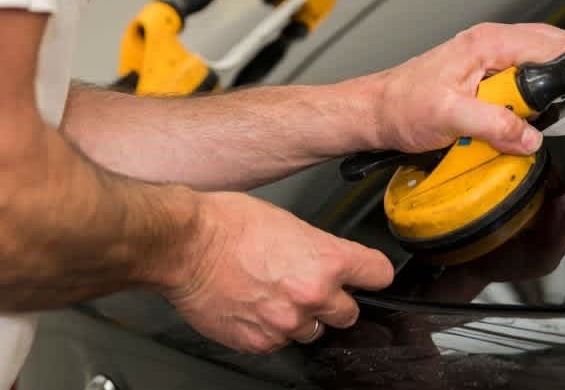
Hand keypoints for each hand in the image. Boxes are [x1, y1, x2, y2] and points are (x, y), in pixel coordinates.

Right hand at [161, 192, 392, 353]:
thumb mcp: (291, 223)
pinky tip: (256, 306)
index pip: (378, 274)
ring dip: (303, 317)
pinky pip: (279, 342)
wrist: (186, 245)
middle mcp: (313, 294)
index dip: (372, 273)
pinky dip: (271, 329)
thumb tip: (329, 261)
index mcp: (327, 260)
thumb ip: (318, 248)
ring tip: (276, 294)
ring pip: (313, 331)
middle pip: (350, 312)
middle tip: (313, 287)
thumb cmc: (229, 224)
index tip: (368, 274)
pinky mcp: (260, 342)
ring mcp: (286, 322)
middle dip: (336, 301)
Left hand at [371, 22, 564, 154]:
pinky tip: (489, 123)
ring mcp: (488, 63)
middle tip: (514, 114)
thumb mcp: (450, 117)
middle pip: (547, 62)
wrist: (377, 114)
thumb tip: (529, 136)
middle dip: (542, 94)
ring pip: (532, 82)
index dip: (558, 75)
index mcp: (488, 42)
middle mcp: (491, 46)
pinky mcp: (484, 82)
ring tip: (496, 119)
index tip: (544, 104)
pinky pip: (514, 96)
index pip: (551, 45)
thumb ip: (494, 124)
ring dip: (524, 107)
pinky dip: (510, 113)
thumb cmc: (401, 104)